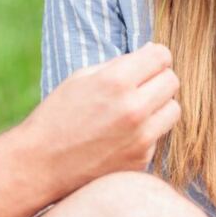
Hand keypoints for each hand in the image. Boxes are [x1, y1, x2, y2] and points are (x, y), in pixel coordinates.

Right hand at [22, 43, 180, 195]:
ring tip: (136, 108)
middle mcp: (134, 108)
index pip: (162, 56)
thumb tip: (152, 52)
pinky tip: (123, 134)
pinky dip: (147, 131)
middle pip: (172, 81)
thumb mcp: (82, 77)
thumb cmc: (58, 115)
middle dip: (159, 78)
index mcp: (117, 81)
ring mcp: (141, 137)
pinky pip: (159, 135)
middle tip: (141, 85)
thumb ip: (119, 64)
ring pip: (174, 109)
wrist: (41, 164)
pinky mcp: (142, 159)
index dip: (155, 56)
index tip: (146, 62)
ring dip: (160, 105)